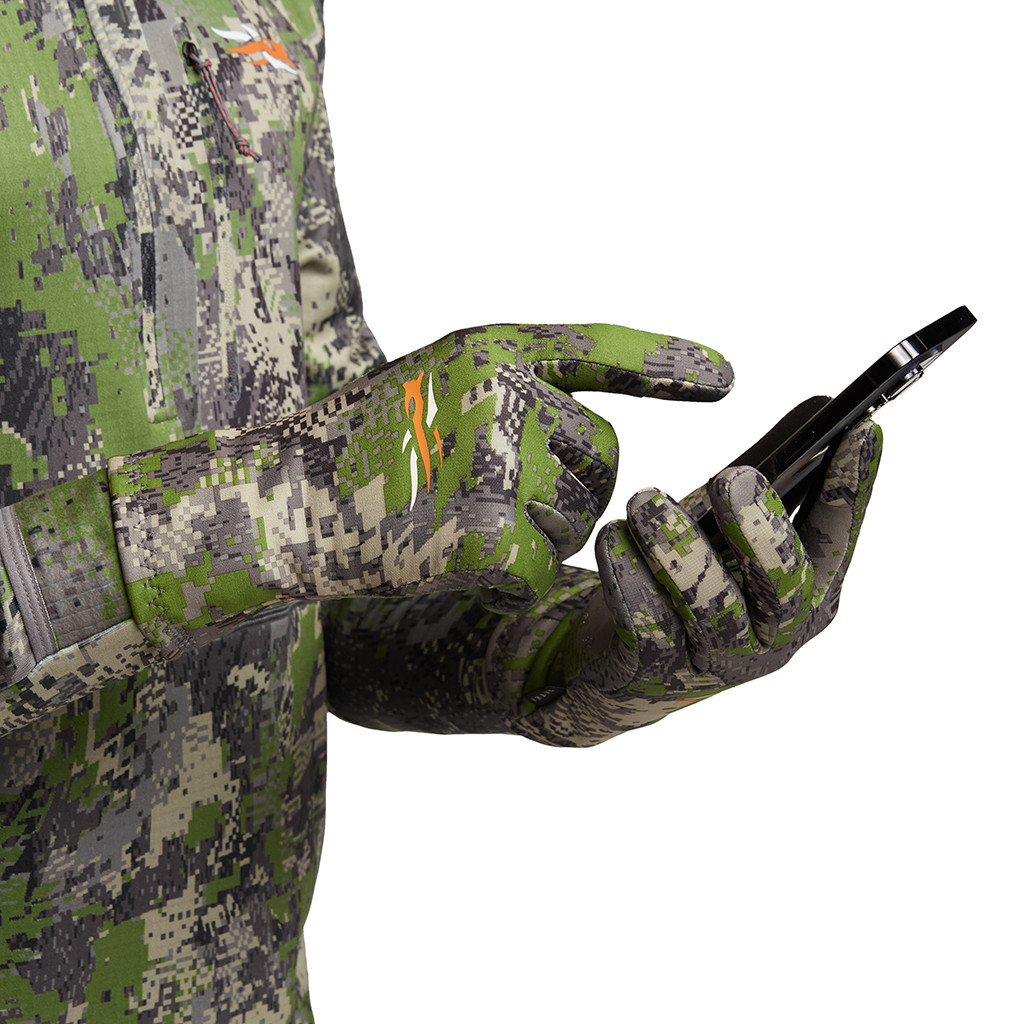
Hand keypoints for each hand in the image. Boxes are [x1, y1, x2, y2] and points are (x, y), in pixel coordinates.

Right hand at [108, 323, 731, 653]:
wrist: (284, 506)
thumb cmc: (363, 442)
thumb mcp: (445, 380)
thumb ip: (536, 381)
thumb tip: (635, 425)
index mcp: (488, 350)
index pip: (594, 349)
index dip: (663, 364)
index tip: (726, 379)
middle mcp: (499, 399)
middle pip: (598, 459)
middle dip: (563, 482)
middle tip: (476, 483)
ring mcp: (494, 471)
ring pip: (575, 518)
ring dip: (532, 529)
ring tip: (450, 512)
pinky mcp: (487, 545)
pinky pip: (540, 567)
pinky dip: (505, 576)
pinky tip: (446, 558)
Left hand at [510, 415, 882, 745]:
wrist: (624, 659)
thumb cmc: (691, 576)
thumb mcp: (729, 523)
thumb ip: (770, 471)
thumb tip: (821, 405)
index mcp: (808, 591)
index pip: (838, 536)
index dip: (852, 485)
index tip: (857, 430)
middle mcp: (774, 631)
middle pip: (784, 583)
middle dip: (759, 526)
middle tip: (731, 477)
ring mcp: (718, 658)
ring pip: (712, 606)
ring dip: (678, 546)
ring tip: (646, 501)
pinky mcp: (658, 672)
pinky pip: (649, 624)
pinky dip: (628, 575)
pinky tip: (613, 538)